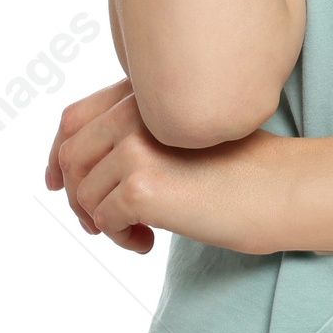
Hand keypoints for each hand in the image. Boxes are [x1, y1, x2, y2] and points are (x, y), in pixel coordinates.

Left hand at [45, 76, 287, 255]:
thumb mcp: (176, 136)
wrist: (276, 189)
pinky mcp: (141, 184)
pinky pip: (104, 220)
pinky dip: (120, 239)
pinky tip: (150, 242)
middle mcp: (138, 108)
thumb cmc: (232, 167)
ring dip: (103, 222)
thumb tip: (60, 171)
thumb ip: (128, 134)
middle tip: (104, 225)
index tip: (57, 185)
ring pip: (84, 193)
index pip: (73, 118)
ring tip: (140, 232)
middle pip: (71, 158)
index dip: (57, 156)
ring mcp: (137, 143)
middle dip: (78, 197)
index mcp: (146, 90)